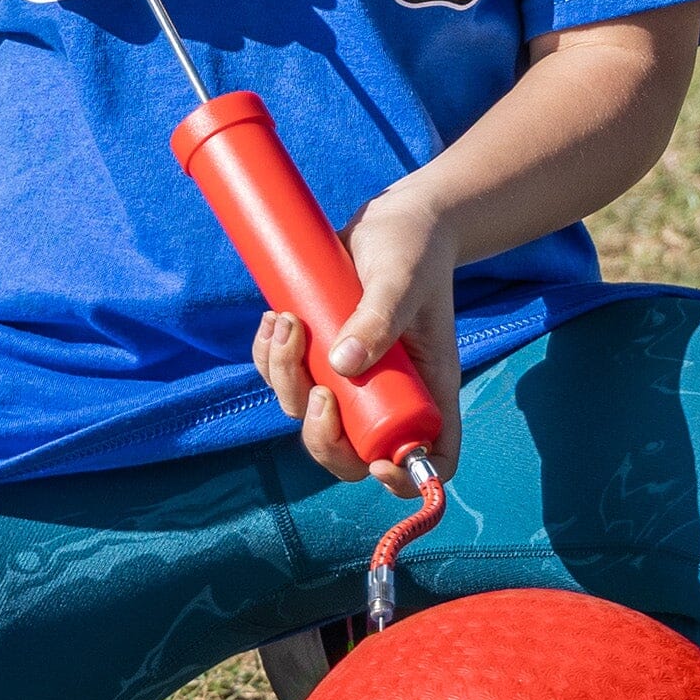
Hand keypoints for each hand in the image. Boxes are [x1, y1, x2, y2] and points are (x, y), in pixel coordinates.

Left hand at [252, 186, 462, 496]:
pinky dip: (270, 358)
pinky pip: (285, 377)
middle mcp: (388, 394)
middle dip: (322, 436)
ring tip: (288, 323)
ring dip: (286, 382)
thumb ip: (379, 318)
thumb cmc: (415, 247)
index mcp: (427, 390)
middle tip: (316, 389)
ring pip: (309, 415)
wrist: (395, 218)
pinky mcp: (320, 353)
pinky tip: (273, 320)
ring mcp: (351, 378)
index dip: (405, 480)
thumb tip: (341, 366)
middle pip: (351, 453)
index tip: (378, 463)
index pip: (428, 459)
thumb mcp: (402, 279)